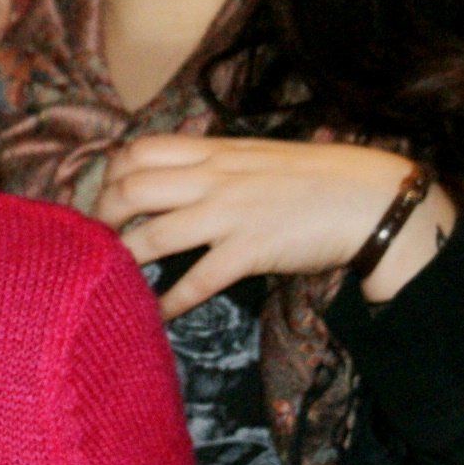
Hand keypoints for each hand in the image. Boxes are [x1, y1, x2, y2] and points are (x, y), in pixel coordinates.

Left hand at [95, 135, 457, 318]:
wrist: (371, 197)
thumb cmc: (315, 176)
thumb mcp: (255, 155)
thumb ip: (214, 163)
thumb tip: (176, 174)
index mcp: (213, 151)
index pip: (138, 150)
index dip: (109, 174)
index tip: (100, 197)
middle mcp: (212, 178)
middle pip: (130, 189)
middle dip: (101, 216)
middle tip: (92, 240)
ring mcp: (229, 214)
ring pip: (153, 235)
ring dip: (122, 259)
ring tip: (106, 277)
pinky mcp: (250, 250)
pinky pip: (198, 280)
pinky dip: (169, 301)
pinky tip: (154, 315)